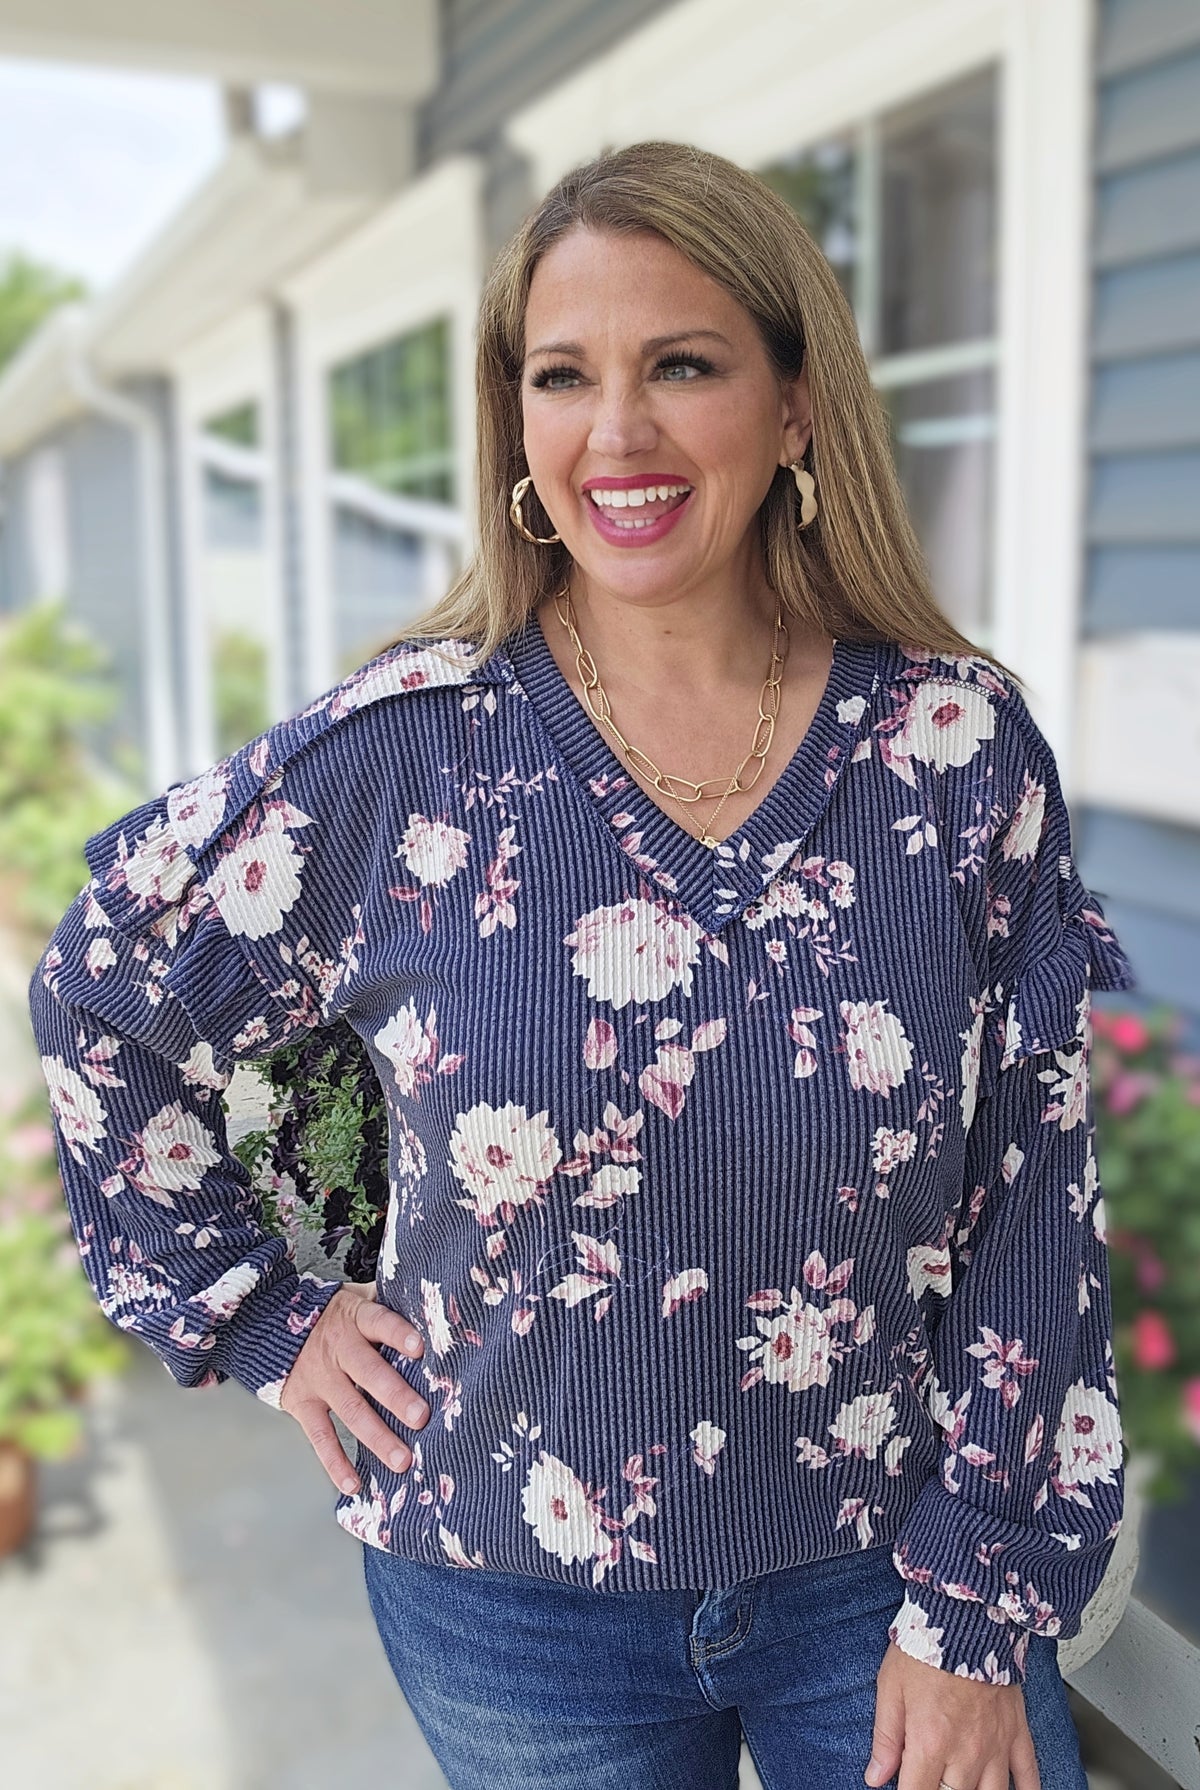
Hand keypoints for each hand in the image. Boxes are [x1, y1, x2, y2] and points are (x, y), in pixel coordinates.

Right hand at [279, 1283, 427, 1493]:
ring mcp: (320, 1379)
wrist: (269, 1322)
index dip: (398, 1335)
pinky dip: (335, 1463)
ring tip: (402, 1461)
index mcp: (356, 1319)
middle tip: (421, 1417)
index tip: (420, 1349)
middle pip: (369, 1373)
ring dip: (377, 1437)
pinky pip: (320, 1436)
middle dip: (396, 1396)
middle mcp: (339, 1349)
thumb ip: (388, 1302)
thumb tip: (433, 1304)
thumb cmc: (331, 1313)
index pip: (380, 1323)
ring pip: (351, 1410)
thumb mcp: (356, 1297)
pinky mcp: (302, 1404)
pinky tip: (354, 1485)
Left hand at [865, 1641, 1040, 1789]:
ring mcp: (995, 1746)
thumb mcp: (890, 1688)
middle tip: (932, 1779)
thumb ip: (885, 1738)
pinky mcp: (1016, 1733)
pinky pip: (1029, 1776)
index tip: (906, 1787)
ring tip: (961, 1787)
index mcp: (930, 1743)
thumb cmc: (926, 1648)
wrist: (967, 1618)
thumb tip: (876, 1777)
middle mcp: (966, 1753)